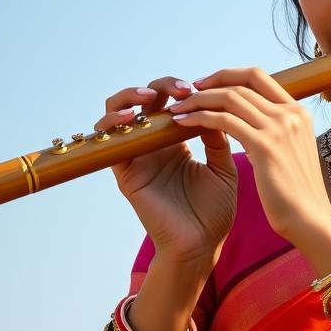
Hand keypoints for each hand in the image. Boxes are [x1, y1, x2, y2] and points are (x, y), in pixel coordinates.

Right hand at [96, 77, 237, 264]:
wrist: (201, 245)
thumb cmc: (214, 212)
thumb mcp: (222, 167)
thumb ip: (217, 137)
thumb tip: (215, 105)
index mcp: (178, 142)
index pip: (173, 102)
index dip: (184, 90)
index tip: (203, 89)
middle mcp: (154, 145)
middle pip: (146, 100)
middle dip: (161, 85)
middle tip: (182, 89)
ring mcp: (137, 157)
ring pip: (118, 112)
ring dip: (130, 96)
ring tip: (150, 96)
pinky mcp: (125, 172)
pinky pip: (108, 141)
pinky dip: (112, 123)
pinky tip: (132, 117)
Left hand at [168, 67, 330, 239]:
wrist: (309, 219)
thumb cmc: (297, 193)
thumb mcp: (290, 151)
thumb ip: (275, 131)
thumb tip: (251, 122)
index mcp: (297, 111)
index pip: (258, 76)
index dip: (228, 75)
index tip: (207, 84)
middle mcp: (290, 113)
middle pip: (242, 82)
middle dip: (210, 83)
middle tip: (187, 93)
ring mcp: (279, 127)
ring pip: (230, 97)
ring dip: (199, 100)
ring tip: (178, 110)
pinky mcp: (264, 145)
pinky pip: (223, 121)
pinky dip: (200, 118)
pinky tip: (183, 124)